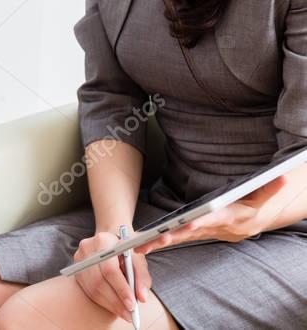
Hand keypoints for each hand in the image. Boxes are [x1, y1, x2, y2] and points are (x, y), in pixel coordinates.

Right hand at [72, 230, 150, 322]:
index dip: (121, 288)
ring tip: (125, 313)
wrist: (109, 242)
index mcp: (103, 240)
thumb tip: (142, 298)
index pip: (110, 268)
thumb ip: (142, 277)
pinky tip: (115, 307)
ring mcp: (79, 259)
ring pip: (93, 288)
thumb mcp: (138, 259)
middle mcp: (87, 248)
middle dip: (116, 300)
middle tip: (130, 313)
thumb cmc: (126, 251)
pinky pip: (89, 290)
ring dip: (111, 304)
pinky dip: (104, 302)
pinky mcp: (77, 270)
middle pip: (99, 280)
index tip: (132, 304)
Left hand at [136, 175, 286, 255]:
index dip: (202, 222)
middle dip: (174, 237)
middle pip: (192, 233)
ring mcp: (205, 233)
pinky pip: (177, 239)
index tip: (187, 224)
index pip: (214, 220)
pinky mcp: (196, 234)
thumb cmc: (256, 204)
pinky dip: (161, 243)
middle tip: (156, 241)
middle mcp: (215, 229)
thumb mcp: (264, 195)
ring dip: (162, 243)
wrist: (253, 222)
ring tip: (141, 248)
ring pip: (181, 239)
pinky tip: (143, 247)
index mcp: (230, 218)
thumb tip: (283, 176)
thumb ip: (271, 187)